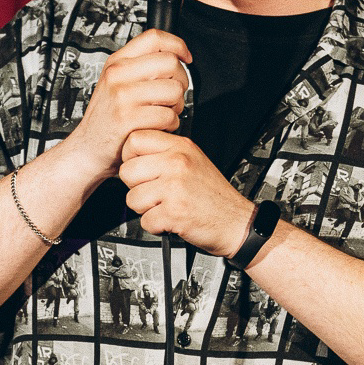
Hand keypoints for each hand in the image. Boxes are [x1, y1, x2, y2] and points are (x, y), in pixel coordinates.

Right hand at [58, 30, 190, 182]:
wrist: (87, 149)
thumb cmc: (107, 117)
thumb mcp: (116, 82)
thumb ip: (140, 66)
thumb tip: (174, 55)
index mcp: (117, 62)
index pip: (154, 38)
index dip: (177, 45)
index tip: (185, 58)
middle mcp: (118, 75)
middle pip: (170, 63)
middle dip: (181, 81)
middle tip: (173, 94)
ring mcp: (122, 96)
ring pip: (174, 90)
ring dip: (177, 105)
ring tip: (164, 112)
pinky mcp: (128, 119)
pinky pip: (168, 115)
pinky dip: (170, 124)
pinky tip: (158, 126)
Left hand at [119, 130, 256, 255]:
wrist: (236, 221)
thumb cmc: (213, 194)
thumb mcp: (194, 159)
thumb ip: (166, 151)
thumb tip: (133, 152)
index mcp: (181, 146)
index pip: (135, 139)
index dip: (130, 156)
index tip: (139, 167)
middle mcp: (177, 163)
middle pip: (127, 171)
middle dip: (134, 186)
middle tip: (153, 191)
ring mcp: (175, 187)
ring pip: (132, 198)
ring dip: (144, 208)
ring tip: (163, 205)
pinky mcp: (174, 212)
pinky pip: (144, 220)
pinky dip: (155, 225)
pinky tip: (170, 218)